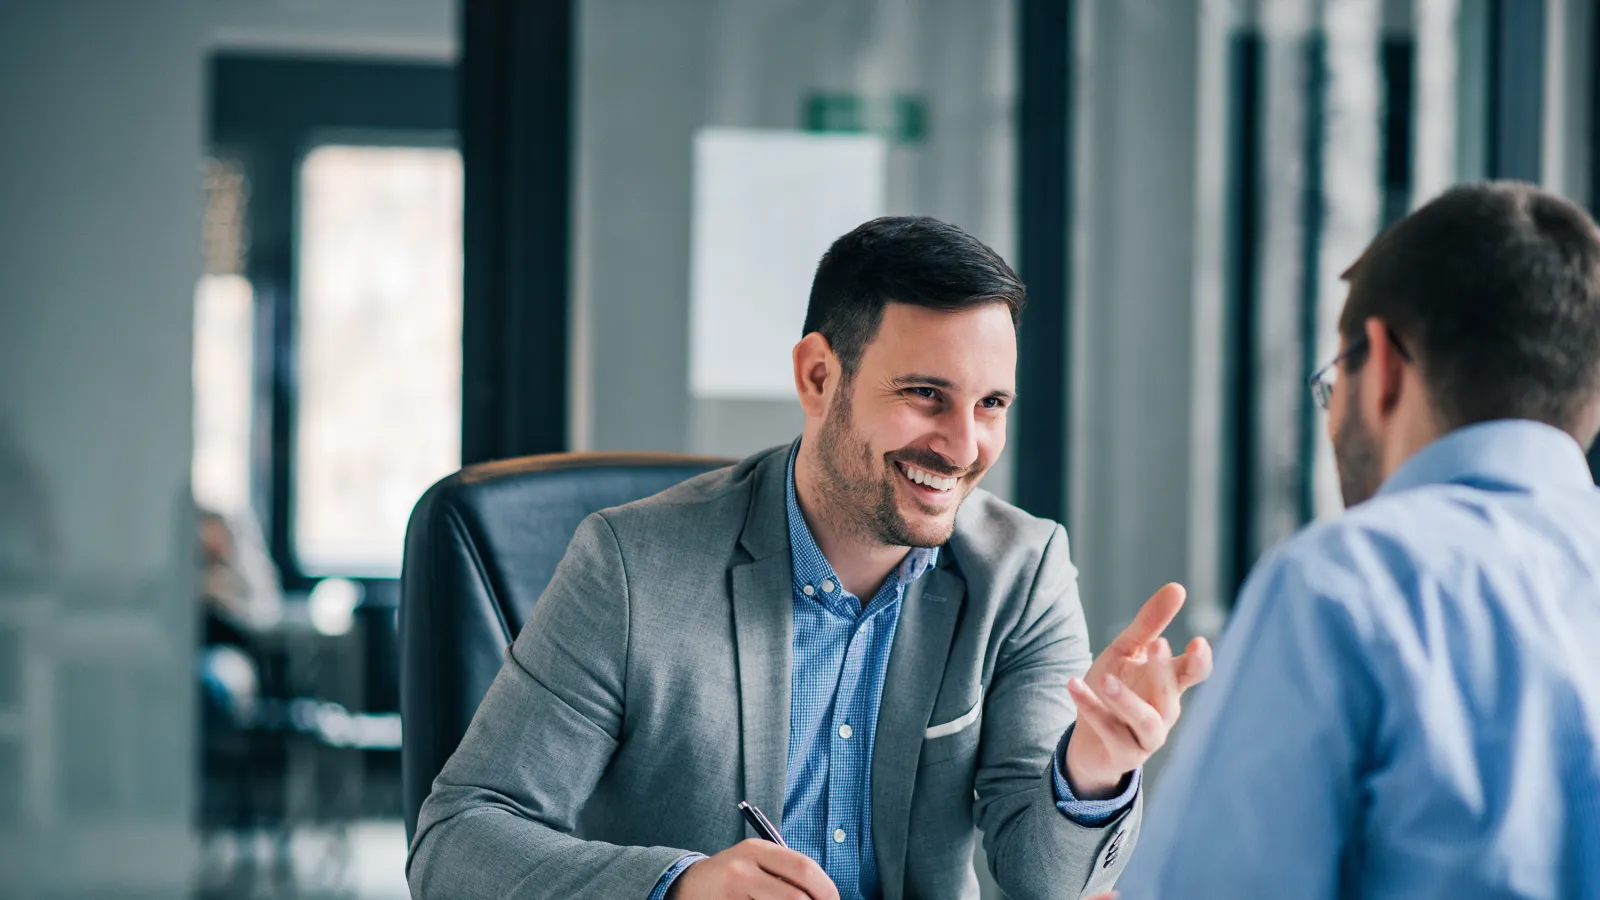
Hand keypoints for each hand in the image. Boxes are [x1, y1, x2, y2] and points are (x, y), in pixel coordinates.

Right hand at [666, 839, 838, 899]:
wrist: (688, 887)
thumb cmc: (733, 877)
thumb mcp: (756, 863)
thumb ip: (786, 872)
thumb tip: (825, 894)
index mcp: (757, 849)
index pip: (804, 868)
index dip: (826, 889)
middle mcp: (743, 869)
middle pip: (796, 896)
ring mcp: (733, 892)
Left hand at [1065, 583, 1213, 797]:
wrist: (1087, 739)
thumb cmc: (1114, 688)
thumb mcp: (1126, 650)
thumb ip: (1149, 623)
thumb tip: (1178, 587)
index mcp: (1169, 684)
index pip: (1194, 672)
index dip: (1200, 660)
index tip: (1198, 642)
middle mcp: (1164, 712)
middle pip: (1170, 693)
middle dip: (1164, 670)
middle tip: (1157, 644)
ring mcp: (1147, 737)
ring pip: (1146, 721)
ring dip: (1127, 700)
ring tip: (1106, 678)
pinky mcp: (1124, 755)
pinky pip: (1110, 731)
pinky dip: (1092, 708)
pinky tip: (1073, 684)